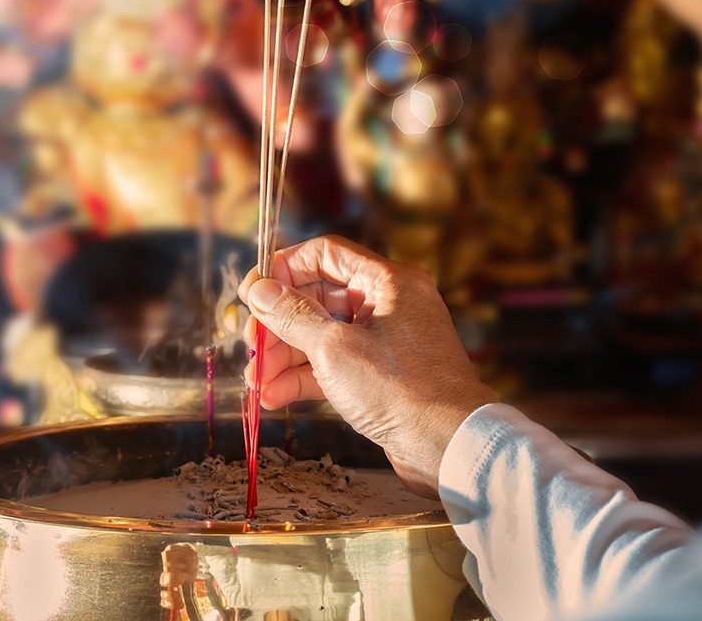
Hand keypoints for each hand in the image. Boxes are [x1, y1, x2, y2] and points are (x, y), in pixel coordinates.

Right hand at [238, 235, 496, 497]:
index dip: (285, 268)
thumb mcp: (334, 349)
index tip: (253, 292)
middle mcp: (388, 305)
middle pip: (319, 298)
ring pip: (323, 335)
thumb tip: (260, 290)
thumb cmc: (399, 389)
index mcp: (387, 282)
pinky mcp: (381, 376)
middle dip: (279, 323)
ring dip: (285, 356)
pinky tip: (274, 397)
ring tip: (256, 382)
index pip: (326, 254)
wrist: (450, 446)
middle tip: (251, 346)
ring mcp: (385, 341)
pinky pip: (335, 364)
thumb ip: (292, 316)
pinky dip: (305, 377)